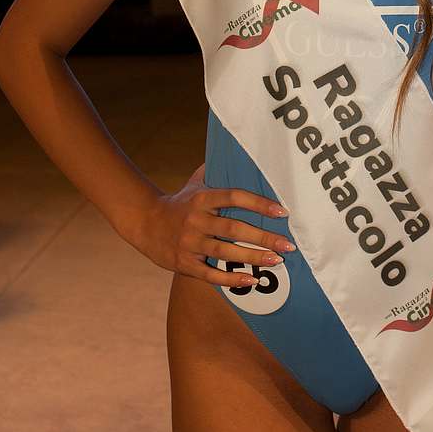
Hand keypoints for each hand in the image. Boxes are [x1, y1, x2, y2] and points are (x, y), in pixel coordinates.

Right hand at [132, 162, 295, 287]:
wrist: (144, 222)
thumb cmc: (179, 202)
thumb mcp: (194, 183)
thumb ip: (214, 169)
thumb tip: (237, 150)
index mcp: (202, 198)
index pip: (234, 197)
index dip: (259, 203)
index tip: (282, 211)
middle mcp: (196, 219)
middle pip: (234, 228)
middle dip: (263, 237)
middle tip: (288, 244)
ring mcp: (189, 242)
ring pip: (225, 252)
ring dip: (253, 257)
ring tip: (276, 260)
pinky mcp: (184, 263)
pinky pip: (211, 274)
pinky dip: (232, 279)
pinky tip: (252, 281)